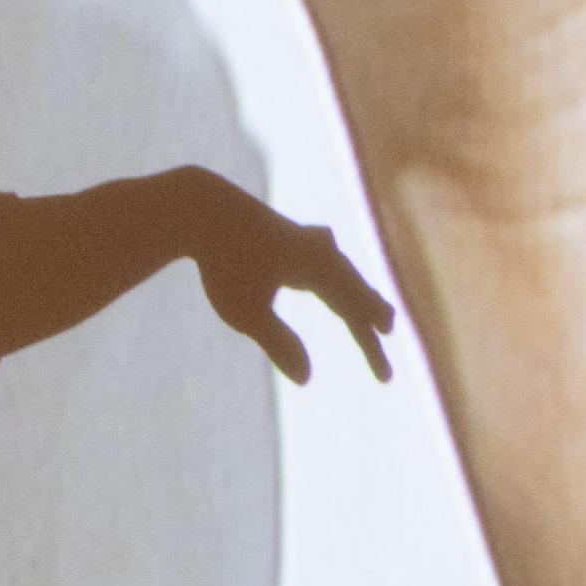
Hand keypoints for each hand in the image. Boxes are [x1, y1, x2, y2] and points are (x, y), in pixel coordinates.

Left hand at [176, 171, 396, 384]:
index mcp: (319, 269)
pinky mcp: (279, 229)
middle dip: (369, 310)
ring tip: (369, 300)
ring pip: (337, 265)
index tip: (385, 378)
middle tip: (388, 327)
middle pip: (351, 286)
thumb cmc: (220, 262)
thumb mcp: (244, 311)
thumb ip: (278, 343)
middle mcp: (317, 250)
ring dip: (354, 285)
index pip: (354, 314)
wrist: (196, 205)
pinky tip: (325, 245)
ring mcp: (299, 236)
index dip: (370, 347)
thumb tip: (306, 380)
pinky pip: (317, 250)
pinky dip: (330, 263)